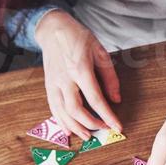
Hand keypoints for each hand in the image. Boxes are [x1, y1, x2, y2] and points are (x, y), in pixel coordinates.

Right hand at [36, 10, 122, 137]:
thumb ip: (109, 77)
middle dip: (91, 123)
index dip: (107, 115)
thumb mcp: (100, 52)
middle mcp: (65, 79)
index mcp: (80, 69)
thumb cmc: (79, 38)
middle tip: (104, 129)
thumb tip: (116, 99)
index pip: (96, 99)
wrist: (53, 29)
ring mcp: (54, 83)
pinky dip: (61, 121)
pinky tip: (69, 129)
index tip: (117, 127)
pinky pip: (53, 108)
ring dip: (75, 127)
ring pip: (62, 112)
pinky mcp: (48, 85)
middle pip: (76, 109)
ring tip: (88, 135)